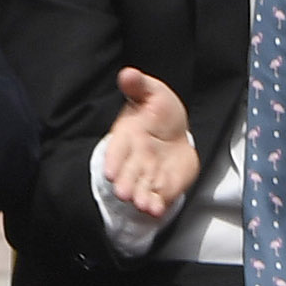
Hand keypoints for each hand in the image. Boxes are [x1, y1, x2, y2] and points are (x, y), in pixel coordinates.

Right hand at [101, 68, 199, 221]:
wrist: (175, 131)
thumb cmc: (159, 112)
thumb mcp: (152, 94)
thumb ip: (139, 86)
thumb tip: (128, 73)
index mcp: (127, 137)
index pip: (118, 150)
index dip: (114, 161)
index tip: (109, 171)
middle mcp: (134, 159)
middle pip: (127, 174)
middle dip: (125, 184)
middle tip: (123, 193)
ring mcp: (148, 174)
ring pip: (141, 189)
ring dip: (141, 198)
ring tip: (142, 205)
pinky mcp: (162, 186)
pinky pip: (159, 197)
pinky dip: (157, 205)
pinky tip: (157, 212)